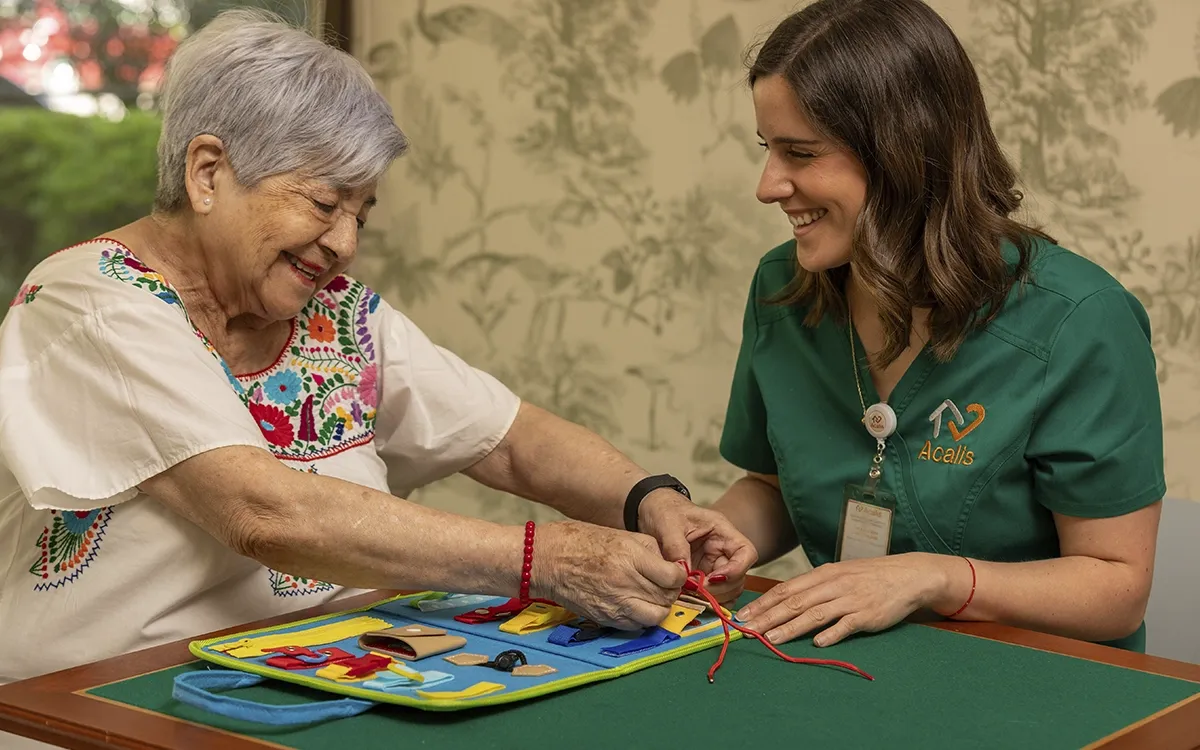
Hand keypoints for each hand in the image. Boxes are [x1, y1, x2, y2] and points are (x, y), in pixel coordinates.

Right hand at [534, 520, 686, 629]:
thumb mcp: (621, 534)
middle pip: (667, 598)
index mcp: (631, 557)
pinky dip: (642, 617)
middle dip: (671, 591)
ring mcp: (615, 604)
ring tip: (652, 597)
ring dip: (659, 608)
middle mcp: (626, 583)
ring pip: (656, 617)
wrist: (546, 560)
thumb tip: (670, 567)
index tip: (674, 573)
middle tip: (663, 584)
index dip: (679, 575)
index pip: (674, 577)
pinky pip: (636, 625)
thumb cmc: (581, 541)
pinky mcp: (606, 619)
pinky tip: (635, 604)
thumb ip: (650, 551)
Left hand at [637, 490, 757, 605]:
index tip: (713, 579)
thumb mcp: (668, 524)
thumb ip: (676, 548)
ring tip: (689, 595)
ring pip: (727, 589)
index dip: (736, 570)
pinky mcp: (701, 575)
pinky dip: (703, 600)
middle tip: (695, 591)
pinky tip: (687, 598)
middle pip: (738, 577)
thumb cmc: (664, 510)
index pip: (746, 553)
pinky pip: (711, 593)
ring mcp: (713, 564)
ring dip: (712, 597)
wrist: (651, 512)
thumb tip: (683, 573)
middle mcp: (722, 549)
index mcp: (721, 531)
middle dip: (720, 589)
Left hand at [736, 553, 956, 646]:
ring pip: (815, 614)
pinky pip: (846, 625)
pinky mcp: (867, 615)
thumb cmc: (869, 577)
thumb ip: (814, 588)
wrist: (907, 575)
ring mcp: (850, 599)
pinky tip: (817, 644)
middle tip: (747, 629)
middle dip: (768, 617)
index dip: (763, 603)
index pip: (786, 589)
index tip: (743, 615)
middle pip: (794, 602)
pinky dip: (831, 634)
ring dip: (791, 627)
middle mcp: (832, 585)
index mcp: (823, 575)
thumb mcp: (838, 575)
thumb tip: (785, 602)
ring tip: (771, 638)